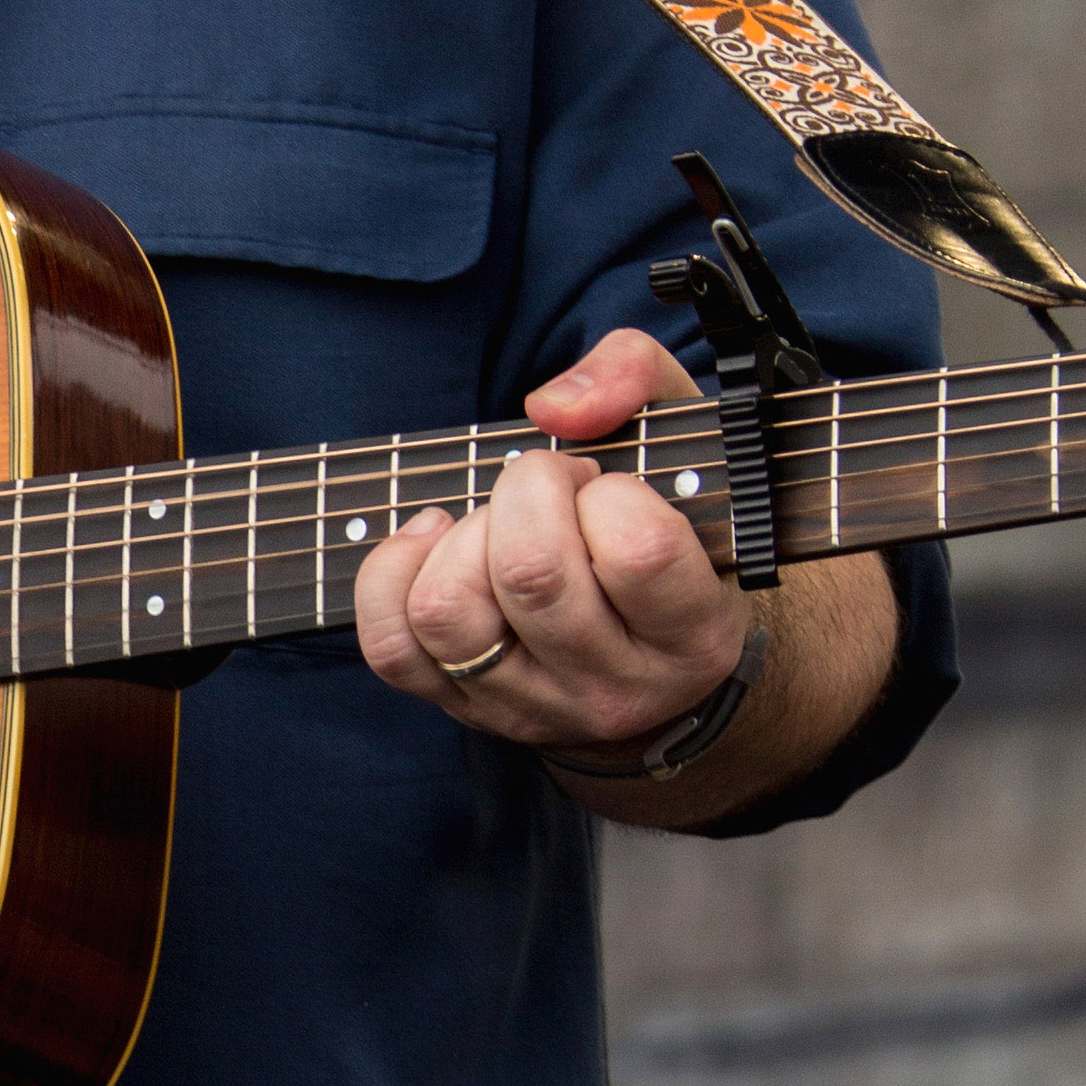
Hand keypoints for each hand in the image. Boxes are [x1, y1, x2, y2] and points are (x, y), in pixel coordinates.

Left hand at [354, 327, 742, 753]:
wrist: (652, 645)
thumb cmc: (666, 519)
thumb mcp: (680, 431)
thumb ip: (632, 377)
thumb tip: (552, 408)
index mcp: (693, 635)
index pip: (637, 552)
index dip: (608, 492)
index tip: (608, 487)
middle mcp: (617, 689)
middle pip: (530, 575)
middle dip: (526, 492)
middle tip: (550, 488)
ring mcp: (532, 708)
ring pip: (449, 612)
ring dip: (461, 537)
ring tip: (498, 522)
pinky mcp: (462, 706)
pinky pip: (391, 646)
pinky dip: (393, 573)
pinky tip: (435, 538)